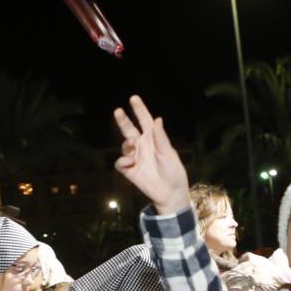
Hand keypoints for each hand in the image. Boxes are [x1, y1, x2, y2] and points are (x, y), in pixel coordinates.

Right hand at [113, 95, 190, 214]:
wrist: (170, 192)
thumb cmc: (173, 170)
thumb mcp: (168, 152)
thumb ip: (161, 137)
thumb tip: (158, 118)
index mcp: (153, 139)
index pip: (145, 121)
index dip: (139, 109)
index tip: (133, 98)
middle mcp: (142, 146)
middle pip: (129, 129)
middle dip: (123, 120)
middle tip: (118, 110)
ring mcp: (135, 157)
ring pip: (124, 145)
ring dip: (126, 144)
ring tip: (132, 146)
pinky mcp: (129, 170)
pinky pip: (120, 162)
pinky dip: (123, 161)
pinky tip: (131, 162)